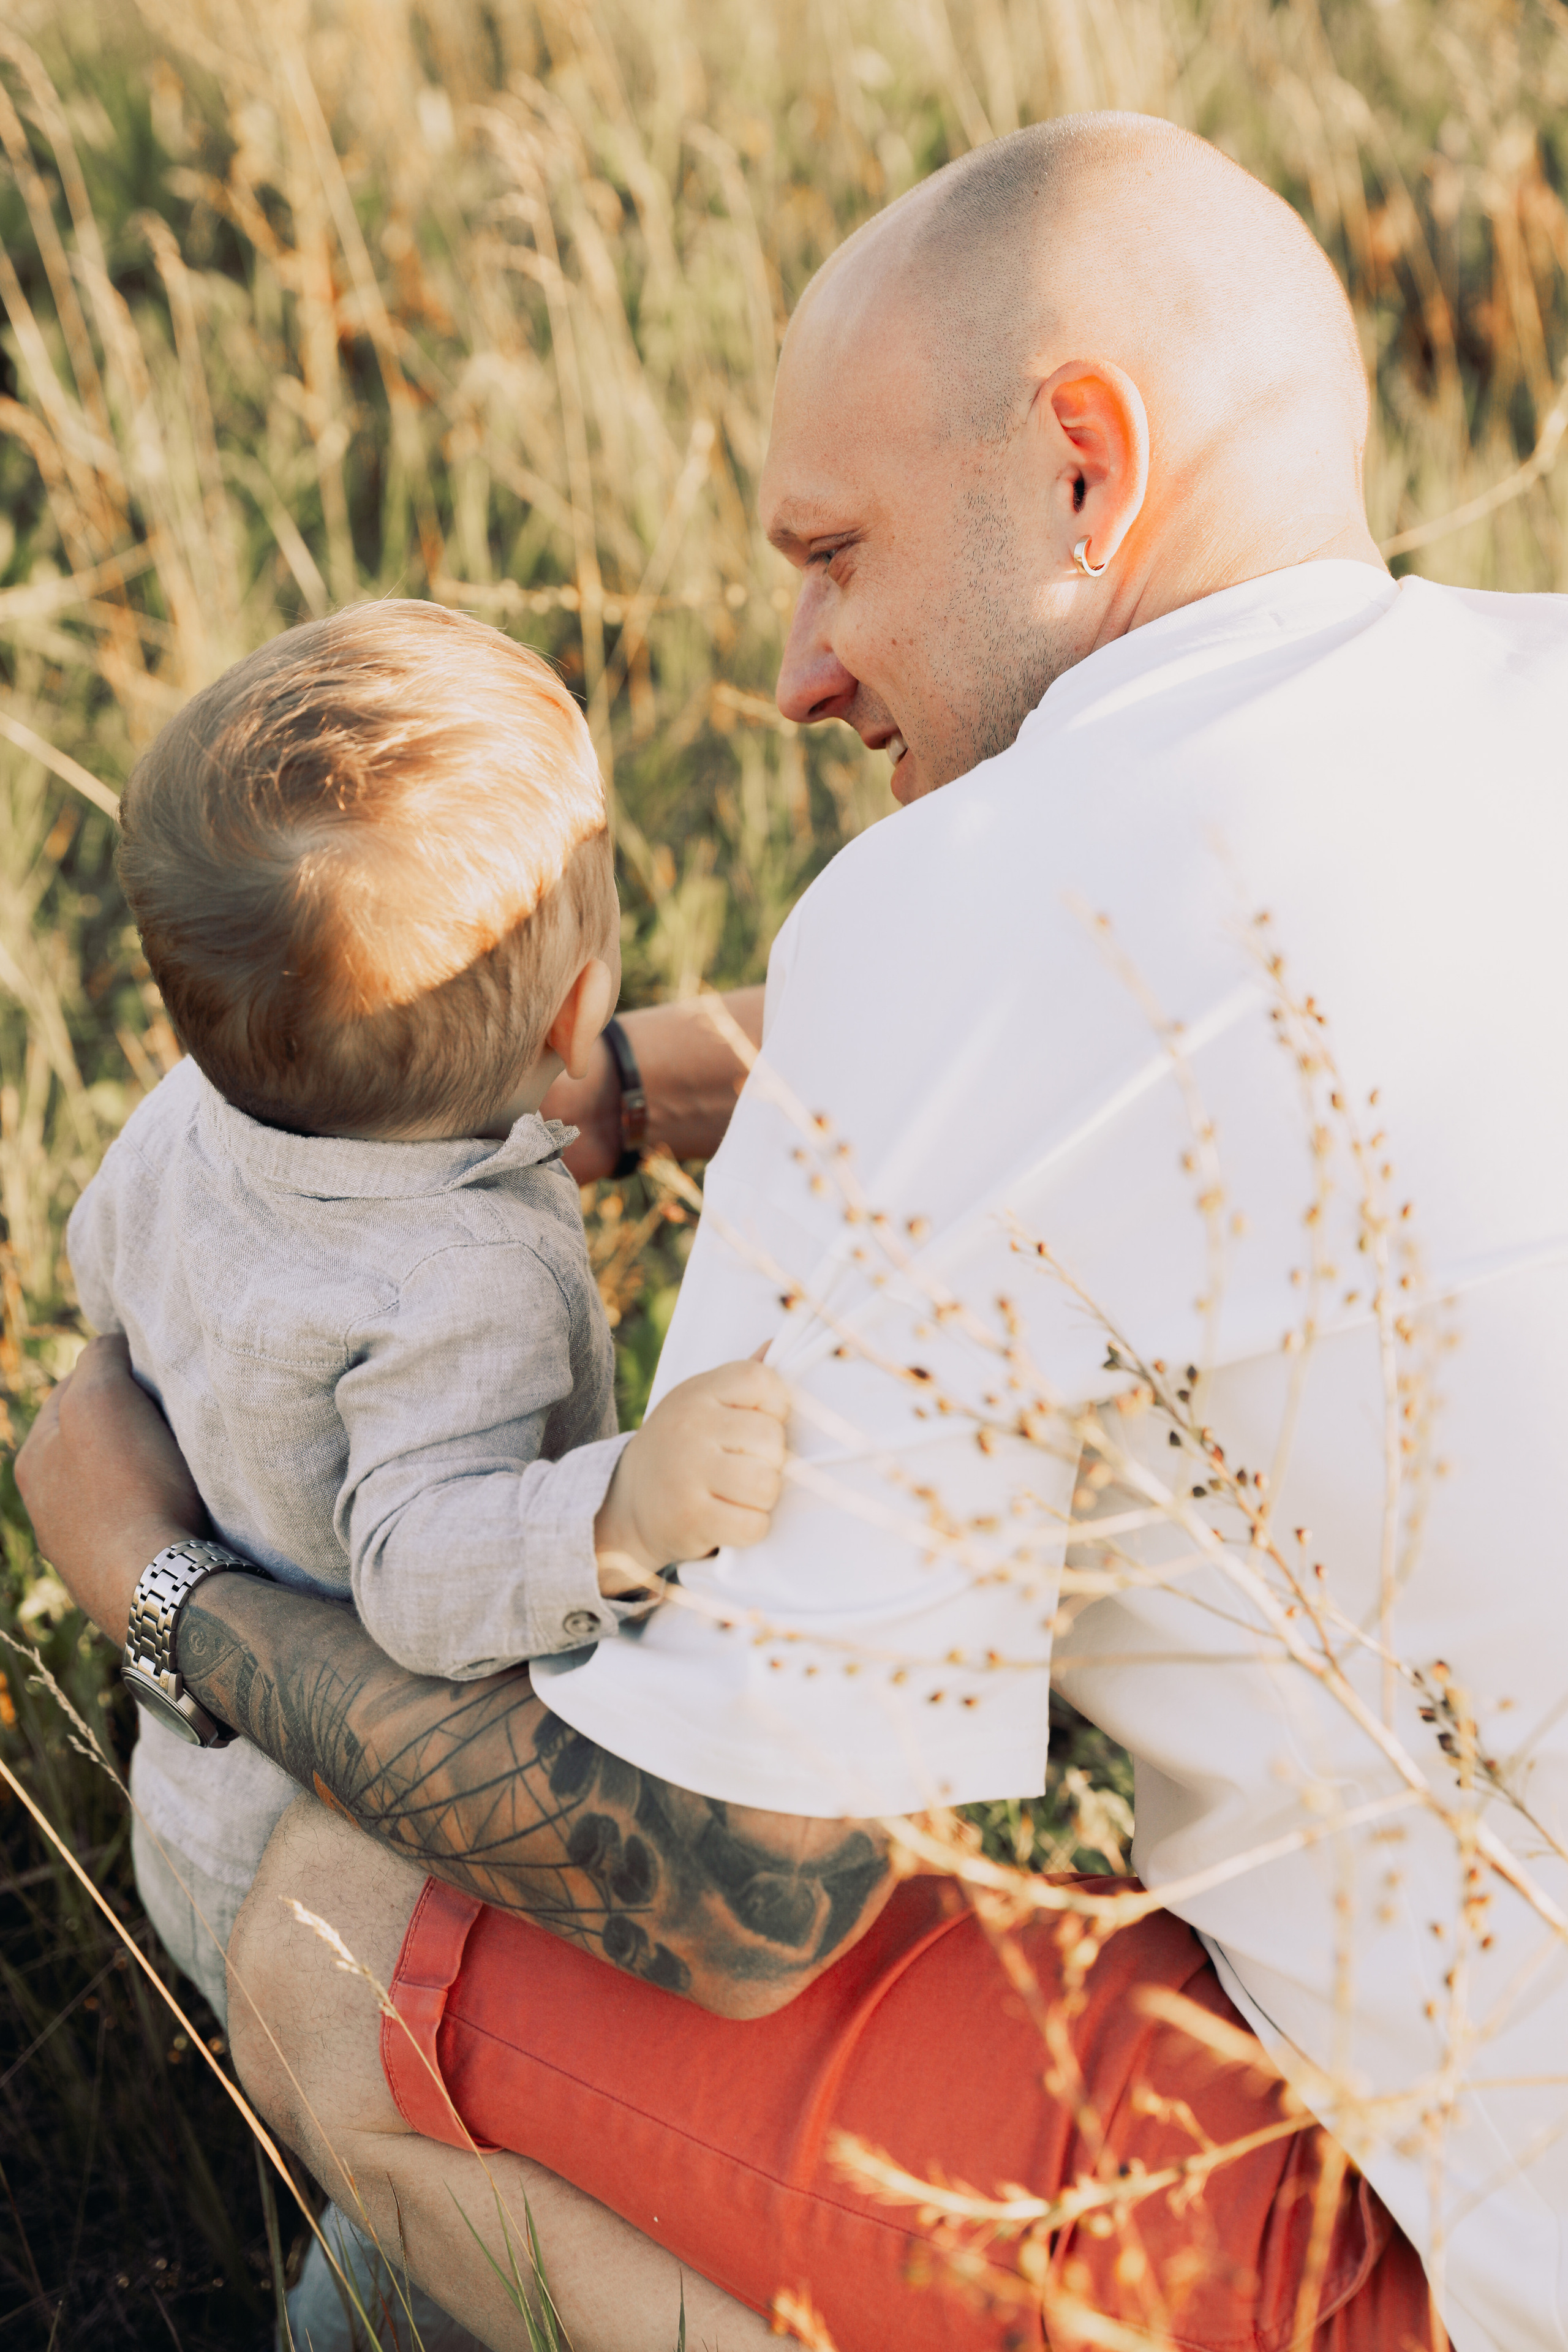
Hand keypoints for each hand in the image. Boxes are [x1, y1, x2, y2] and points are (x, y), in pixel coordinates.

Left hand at [14, 1334, 204, 1644]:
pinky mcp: (111, 1579)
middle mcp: (43, 1506)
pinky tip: (176, 1513)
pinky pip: (132, 1526)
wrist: (158, 1585)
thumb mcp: (105, 1398)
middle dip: (127, 1425)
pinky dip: (150, 1511)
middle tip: (173, 1420)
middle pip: (92, 1439)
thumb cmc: (133, 1487)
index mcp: (32, 1459)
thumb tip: (109, 1344)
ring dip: (139, 1471)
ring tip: (179, 1468)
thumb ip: (100, 1358)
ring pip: (111, 1485)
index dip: (118, 1373)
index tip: (158, 1377)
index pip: (74, 1387)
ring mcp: (75, 1548)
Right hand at [594, 1359, 788, 1589]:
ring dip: (762, 1498)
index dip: (776, 1406)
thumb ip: (741, 1381)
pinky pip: (753, 1524)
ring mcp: (688, 1472)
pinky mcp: (691, 1518)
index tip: (760, 1424)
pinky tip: (730, 1518)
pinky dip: (751, 1528)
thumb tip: (777, 1344)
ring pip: (766, 1483)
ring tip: (739, 1494)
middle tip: (745, 1467)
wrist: (625, 1505)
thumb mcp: (701, 1405)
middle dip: (770, 1460)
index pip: (761, 1381)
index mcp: (698, 1392)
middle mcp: (690, 1426)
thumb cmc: (680, 1449)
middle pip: (771, 1438)